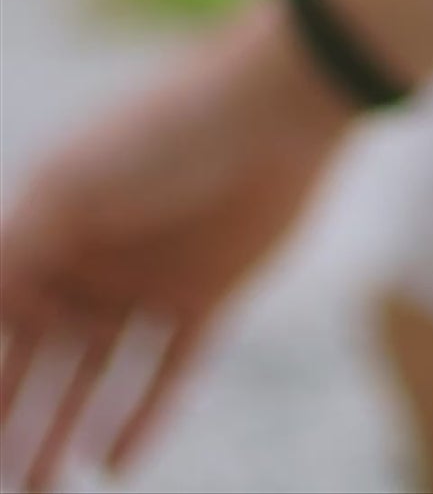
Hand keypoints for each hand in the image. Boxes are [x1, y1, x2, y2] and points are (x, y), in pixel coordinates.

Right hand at [0, 0, 355, 490]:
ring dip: (64, 428)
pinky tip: (112, 468)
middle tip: (0, 479)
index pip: (2, 308)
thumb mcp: (70, 187)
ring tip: (40, 488)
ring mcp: (149, 276)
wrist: (274, 107)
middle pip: (41, 352)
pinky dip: (140, 418)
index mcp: (53, 220)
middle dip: (14, 413)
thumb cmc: (162, 131)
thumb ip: (16, 255)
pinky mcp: (208, 293)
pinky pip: (167, 372)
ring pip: (94, 372)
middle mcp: (96, 253)